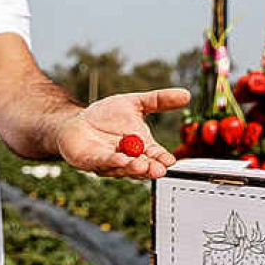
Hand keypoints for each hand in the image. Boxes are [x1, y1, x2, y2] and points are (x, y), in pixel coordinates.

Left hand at [56, 88, 190, 178]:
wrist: (77, 121)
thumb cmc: (106, 116)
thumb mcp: (134, 103)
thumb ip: (159, 100)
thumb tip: (187, 95)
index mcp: (142, 147)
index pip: (156, 156)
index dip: (163, 159)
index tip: (170, 161)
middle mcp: (128, 159)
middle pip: (142, 167)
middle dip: (150, 168)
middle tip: (160, 170)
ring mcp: (109, 163)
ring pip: (123, 167)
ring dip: (132, 167)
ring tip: (142, 166)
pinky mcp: (90, 161)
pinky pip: (102, 162)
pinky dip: (111, 161)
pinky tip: (120, 159)